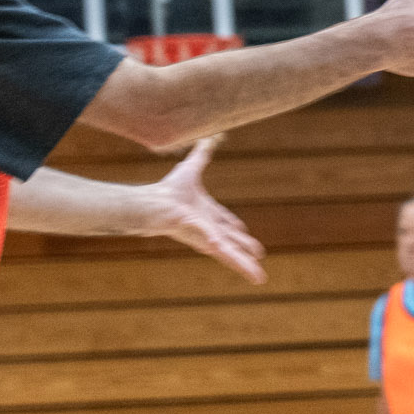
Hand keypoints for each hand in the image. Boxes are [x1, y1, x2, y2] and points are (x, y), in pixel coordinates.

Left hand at [143, 138, 266, 283]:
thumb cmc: (169, 188)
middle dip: (246, 250)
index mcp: (208, 213)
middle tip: (260, 256)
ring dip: (245, 265)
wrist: (154, 202)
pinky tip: (242, 265)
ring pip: (231, 254)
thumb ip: (202, 153)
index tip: (245, 233)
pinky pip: (220, 249)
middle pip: (232, 242)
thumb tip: (211, 135)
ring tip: (260, 278)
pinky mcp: (204, 240)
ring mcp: (207, 238)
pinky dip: (229, 256)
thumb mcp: (192, 166)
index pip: (225, 223)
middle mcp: (209, 228)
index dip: (235, 228)